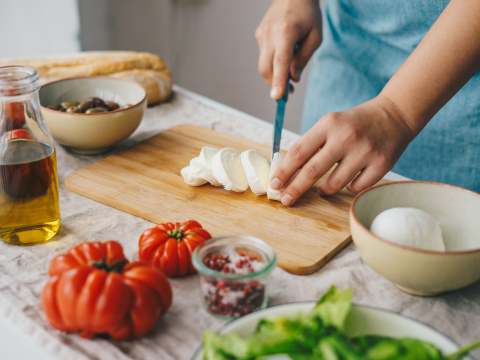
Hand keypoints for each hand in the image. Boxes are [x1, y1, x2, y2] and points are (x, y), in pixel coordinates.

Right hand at [255, 0, 321, 98]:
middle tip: (286, 95)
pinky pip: (264, 56)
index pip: (280, 62)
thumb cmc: (309, 14)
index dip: (278, 81)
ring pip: (264, 65)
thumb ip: (303, 59)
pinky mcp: (258, 35)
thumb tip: (293, 79)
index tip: (277, 97)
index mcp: (286, 32)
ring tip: (288, 80)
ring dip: (274, 76)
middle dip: (274, 85)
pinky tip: (283, 58)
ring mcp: (261, 34)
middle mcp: (270, 34)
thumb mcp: (315, 37)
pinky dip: (273, 64)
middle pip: (266, 68)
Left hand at [269, 96, 414, 205]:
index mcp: (328, 124)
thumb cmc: (354, 123)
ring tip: (320, 189)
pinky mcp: (381, 164)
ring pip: (334, 184)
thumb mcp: (331, 124)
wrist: (394, 115)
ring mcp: (365, 151)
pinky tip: (348, 179)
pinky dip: (348, 187)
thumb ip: (312, 144)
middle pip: (312, 171)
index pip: (298, 152)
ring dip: (323, 190)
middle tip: (285, 200)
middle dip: (295, 189)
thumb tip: (287, 171)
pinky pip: (356, 187)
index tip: (273, 184)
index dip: (283, 171)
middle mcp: (346, 137)